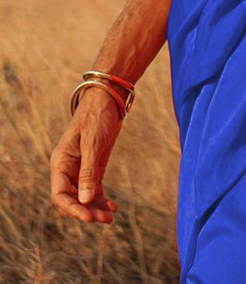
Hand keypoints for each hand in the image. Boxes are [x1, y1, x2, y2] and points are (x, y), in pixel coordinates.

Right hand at [49, 86, 123, 223]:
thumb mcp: (93, 144)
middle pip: (71, 199)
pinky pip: (94, 188)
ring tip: (111, 217)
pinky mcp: (94, 165)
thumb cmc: (97, 117)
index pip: (59, 195)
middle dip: (86, 211)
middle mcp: (68, 168)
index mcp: (60, 163)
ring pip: (84, 196)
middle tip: (104, 220)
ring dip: (95, 207)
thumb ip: (88, 172)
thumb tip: (84, 200)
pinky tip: (113, 207)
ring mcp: (81, 168)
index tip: (88, 217)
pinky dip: (102, 198)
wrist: (108, 99)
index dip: (72, 209)